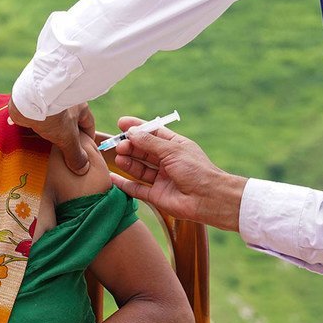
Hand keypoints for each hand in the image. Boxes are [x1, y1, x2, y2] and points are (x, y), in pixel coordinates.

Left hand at [9, 98, 95, 175]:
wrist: (29, 101)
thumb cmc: (54, 115)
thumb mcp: (68, 138)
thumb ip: (76, 155)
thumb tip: (83, 169)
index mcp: (79, 108)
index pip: (88, 125)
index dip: (88, 139)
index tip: (86, 153)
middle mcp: (65, 105)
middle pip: (71, 126)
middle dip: (68, 140)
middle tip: (67, 156)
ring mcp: (49, 107)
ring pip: (54, 125)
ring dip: (52, 137)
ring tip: (50, 153)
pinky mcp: (33, 110)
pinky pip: (38, 124)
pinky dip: (37, 133)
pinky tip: (35, 144)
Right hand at [109, 116, 247, 231]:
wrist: (209, 198)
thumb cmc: (196, 170)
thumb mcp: (172, 150)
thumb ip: (150, 142)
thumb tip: (131, 132)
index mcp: (175, 146)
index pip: (153, 133)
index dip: (138, 128)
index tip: (121, 123)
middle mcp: (168, 161)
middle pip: (144, 151)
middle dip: (130, 145)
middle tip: (119, 144)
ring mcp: (162, 179)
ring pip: (139, 168)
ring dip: (128, 162)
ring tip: (119, 156)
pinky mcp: (157, 195)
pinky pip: (137, 188)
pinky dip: (124, 183)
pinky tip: (113, 177)